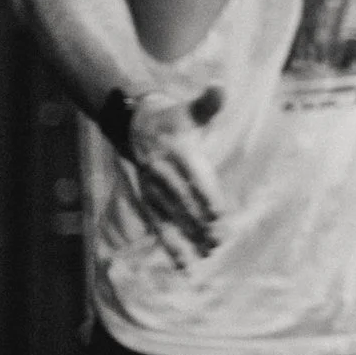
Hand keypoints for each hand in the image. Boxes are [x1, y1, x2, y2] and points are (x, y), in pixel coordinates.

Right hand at [125, 87, 227, 262]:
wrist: (134, 126)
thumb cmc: (171, 119)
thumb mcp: (189, 109)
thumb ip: (208, 102)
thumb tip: (220, 86)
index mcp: (177, 153)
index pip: (193, 177)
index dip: (204, 195)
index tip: (217, 214)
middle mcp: (164, 175)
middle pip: (184, 203)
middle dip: (200, 224)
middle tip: (218, 241)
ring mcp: (155, 192)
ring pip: (172, 220)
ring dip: (188, 239)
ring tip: (206, 256)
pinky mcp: (151, 204)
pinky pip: (160, 228)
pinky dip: (172, 248)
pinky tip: (186, 268)